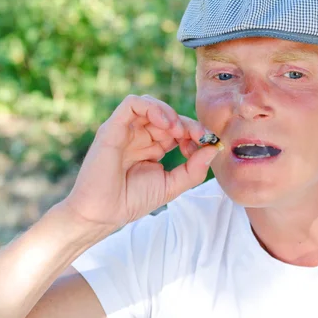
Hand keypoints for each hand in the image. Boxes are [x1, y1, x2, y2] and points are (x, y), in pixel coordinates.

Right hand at [59, 95, 220, 239]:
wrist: (103, 214)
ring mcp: (126, 131)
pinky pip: (132, 104)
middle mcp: (139, 136)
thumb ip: (194, 169)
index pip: (178, 130)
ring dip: (171, 113)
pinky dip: (151, 107)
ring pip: (150, 105)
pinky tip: (165, 123)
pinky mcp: (112, 128)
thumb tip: (214, 149)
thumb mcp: (172, 185)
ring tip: (179, 130)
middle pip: (168, 116)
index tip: (207, 145)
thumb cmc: (132, 201)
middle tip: (199, 136)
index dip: (195, 133)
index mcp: (153, 148)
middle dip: (187, 124)